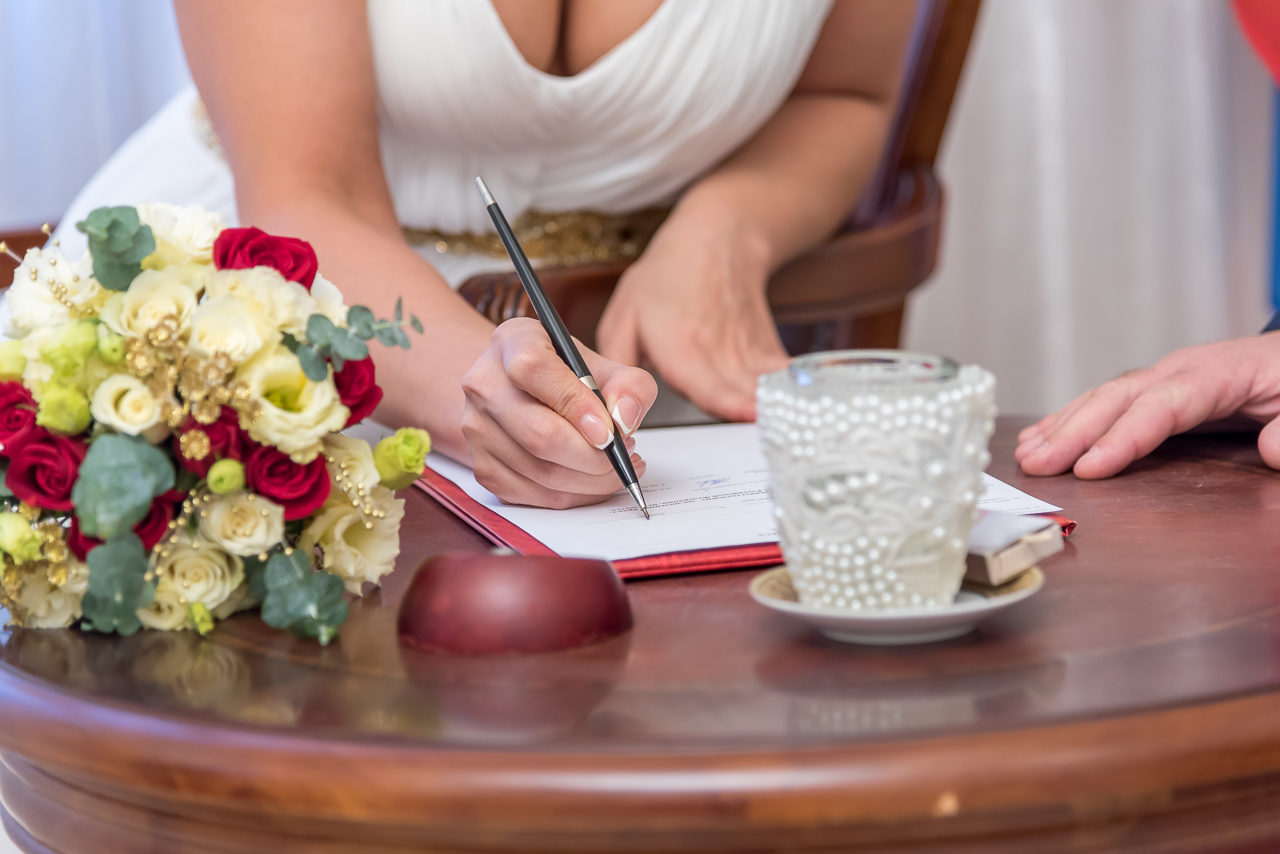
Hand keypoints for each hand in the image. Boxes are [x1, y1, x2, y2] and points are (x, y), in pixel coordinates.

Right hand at [460, 318, 657, 508]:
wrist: (521, 392)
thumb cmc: (564, 376)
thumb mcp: (602, 365)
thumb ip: (628, 385)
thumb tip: (624, 419)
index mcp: (512, 343)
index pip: (534, 370)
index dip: (575, 404)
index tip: (608, 429)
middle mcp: (484, 384)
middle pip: (538, 433)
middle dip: (594, 456)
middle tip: (624, 453)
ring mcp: (476, 429)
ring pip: (541, 472)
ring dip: (592, 479)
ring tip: (615, 464)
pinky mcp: (482, 467)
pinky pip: (535, 495)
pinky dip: (575, 495)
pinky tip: (594, 479)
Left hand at [595, 213, 788, 421]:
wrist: (718, 242)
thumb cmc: (669, 277)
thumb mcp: (624, 315)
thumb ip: (614, 364)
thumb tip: (608, 404)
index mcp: (680, 344)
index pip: (706, 379)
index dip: (728, 400)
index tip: (749, 414)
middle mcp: (718, 350)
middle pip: (741, 393)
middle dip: (752, 415)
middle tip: (768, 434)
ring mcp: (747, 350)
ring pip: (766, 387)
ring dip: (775, 407)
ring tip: (787, 425)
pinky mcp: (767, 351)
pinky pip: (782, 379)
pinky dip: (791, 393)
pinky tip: (798, 410)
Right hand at [1015, 333, 1279, 477]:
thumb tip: (1273, 450)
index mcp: (1219, 373)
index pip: (1162, 405)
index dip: (1123, 437)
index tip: (1089, 468)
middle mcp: (1181, 370)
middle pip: (1117, 398)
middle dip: (1073, 432)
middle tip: (1037, 465)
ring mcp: (1165, 376)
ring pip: (1103, 397)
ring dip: (1061, 427)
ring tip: (1027, 455)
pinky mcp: (1158, 388)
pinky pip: (1107, 402)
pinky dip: (1070, 419)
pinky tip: (1043, 437)